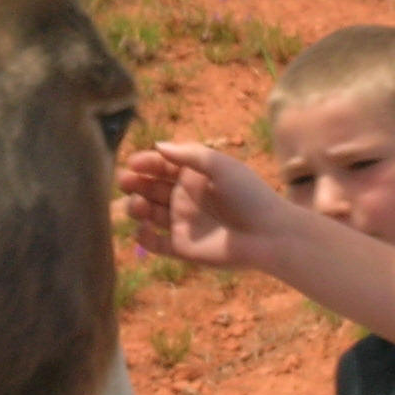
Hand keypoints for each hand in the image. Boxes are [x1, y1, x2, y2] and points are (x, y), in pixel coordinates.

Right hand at [118, 143, 290, 268]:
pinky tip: (144, 228)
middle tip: (125, 182)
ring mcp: (182, 223)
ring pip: (148, 214)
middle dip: (135, 184)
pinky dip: (143, 237)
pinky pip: (154, 244)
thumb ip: (188, 155)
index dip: (146, 163)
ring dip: (136, 207)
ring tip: (138, 205)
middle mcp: (185, 198)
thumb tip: (158, 145)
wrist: (268, 235)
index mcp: (194, 177)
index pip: (162, 166)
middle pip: (150, 188)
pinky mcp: (182, 248)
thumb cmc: (249, 195)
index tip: (133, 163)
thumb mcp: (220, 165)